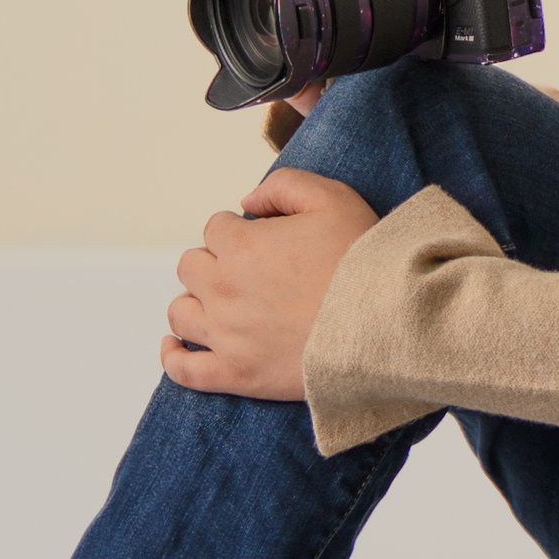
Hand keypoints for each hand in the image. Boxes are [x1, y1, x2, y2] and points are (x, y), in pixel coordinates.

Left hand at [159, 169, 380, 399]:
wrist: (385, 324)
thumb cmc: (363, 261)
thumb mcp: (332, 198)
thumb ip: (283, 185)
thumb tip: (247, 202)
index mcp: (241, 246)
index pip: (217, 228)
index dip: (240, 230)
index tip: (264, 242)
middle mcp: (224, 289)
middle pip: (192, 266)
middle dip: (215, 262)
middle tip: (250, 272)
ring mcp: (226, 335)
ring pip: (181, 312)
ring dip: (196, 302)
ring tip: (221, 304)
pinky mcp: (236, 374)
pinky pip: (184, 370)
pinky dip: (173, 357)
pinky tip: (175, 346)